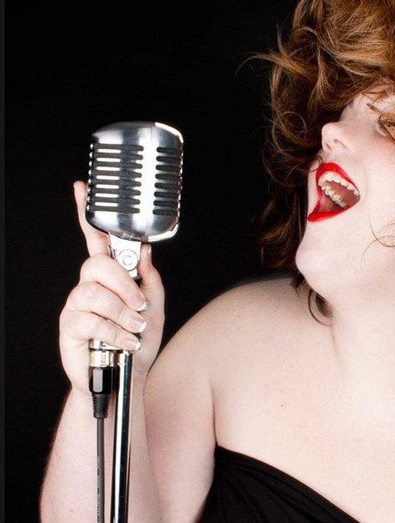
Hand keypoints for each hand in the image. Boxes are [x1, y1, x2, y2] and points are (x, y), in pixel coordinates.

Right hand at [59, 182, 165, 393]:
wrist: (127, 376)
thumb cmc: (139, 339)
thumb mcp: (155, 306)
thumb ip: (149, 278)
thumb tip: (143, 252)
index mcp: (110, 276)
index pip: (97, 239)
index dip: (88, 213)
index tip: (81, 187)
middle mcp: (90, 285)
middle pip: (97, 264)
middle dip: (124, 285)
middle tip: (140, 306)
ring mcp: (77, 305)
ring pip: (95, 293)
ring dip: (122, 312)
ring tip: (135, 328)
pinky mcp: (70, 327)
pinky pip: (90, 319)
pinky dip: (115, 331)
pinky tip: (125, 341)